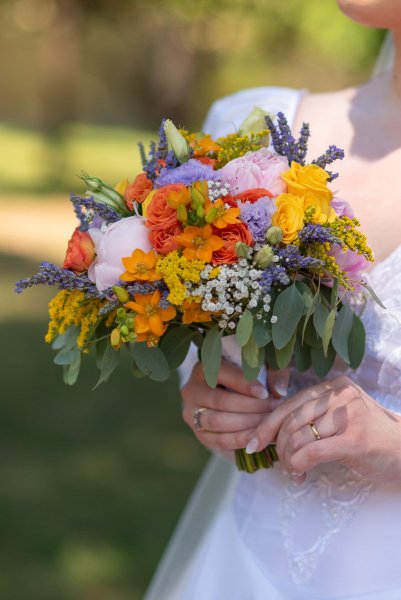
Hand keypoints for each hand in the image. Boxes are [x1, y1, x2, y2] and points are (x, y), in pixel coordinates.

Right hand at [181, 360, 272, 453]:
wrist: (228, 397)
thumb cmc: (247, 378)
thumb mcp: (260, 368)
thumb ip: (273, 372)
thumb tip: (279, 391)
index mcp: (203, 368)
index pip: (223, 374)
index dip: (245, 384)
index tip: (266, 393)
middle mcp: (192, 389)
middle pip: (220, 401)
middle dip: (250, 408)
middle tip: (274, 410)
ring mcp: (191, 413)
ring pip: (218, 422)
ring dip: (246, 425)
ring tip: (268, 424)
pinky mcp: (198, 432)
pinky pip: (218, 440)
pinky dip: (239, 440)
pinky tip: (258, 437)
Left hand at [246, 375, 400, 482]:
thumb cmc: (368, 439)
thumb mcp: (338, 418)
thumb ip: (310, 417)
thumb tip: (268, 432)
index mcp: (333, 386)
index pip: (288, 404)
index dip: (266, 425)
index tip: (252, 443)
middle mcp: (340, 395)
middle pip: (290, 421)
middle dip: (278, 447)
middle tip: (282, 465)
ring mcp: (349, 414)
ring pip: (298, 438)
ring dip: (289, 461)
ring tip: (295, 473)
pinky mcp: (355, 439)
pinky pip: (312, 452)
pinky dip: (299, 466)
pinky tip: (301, 476)